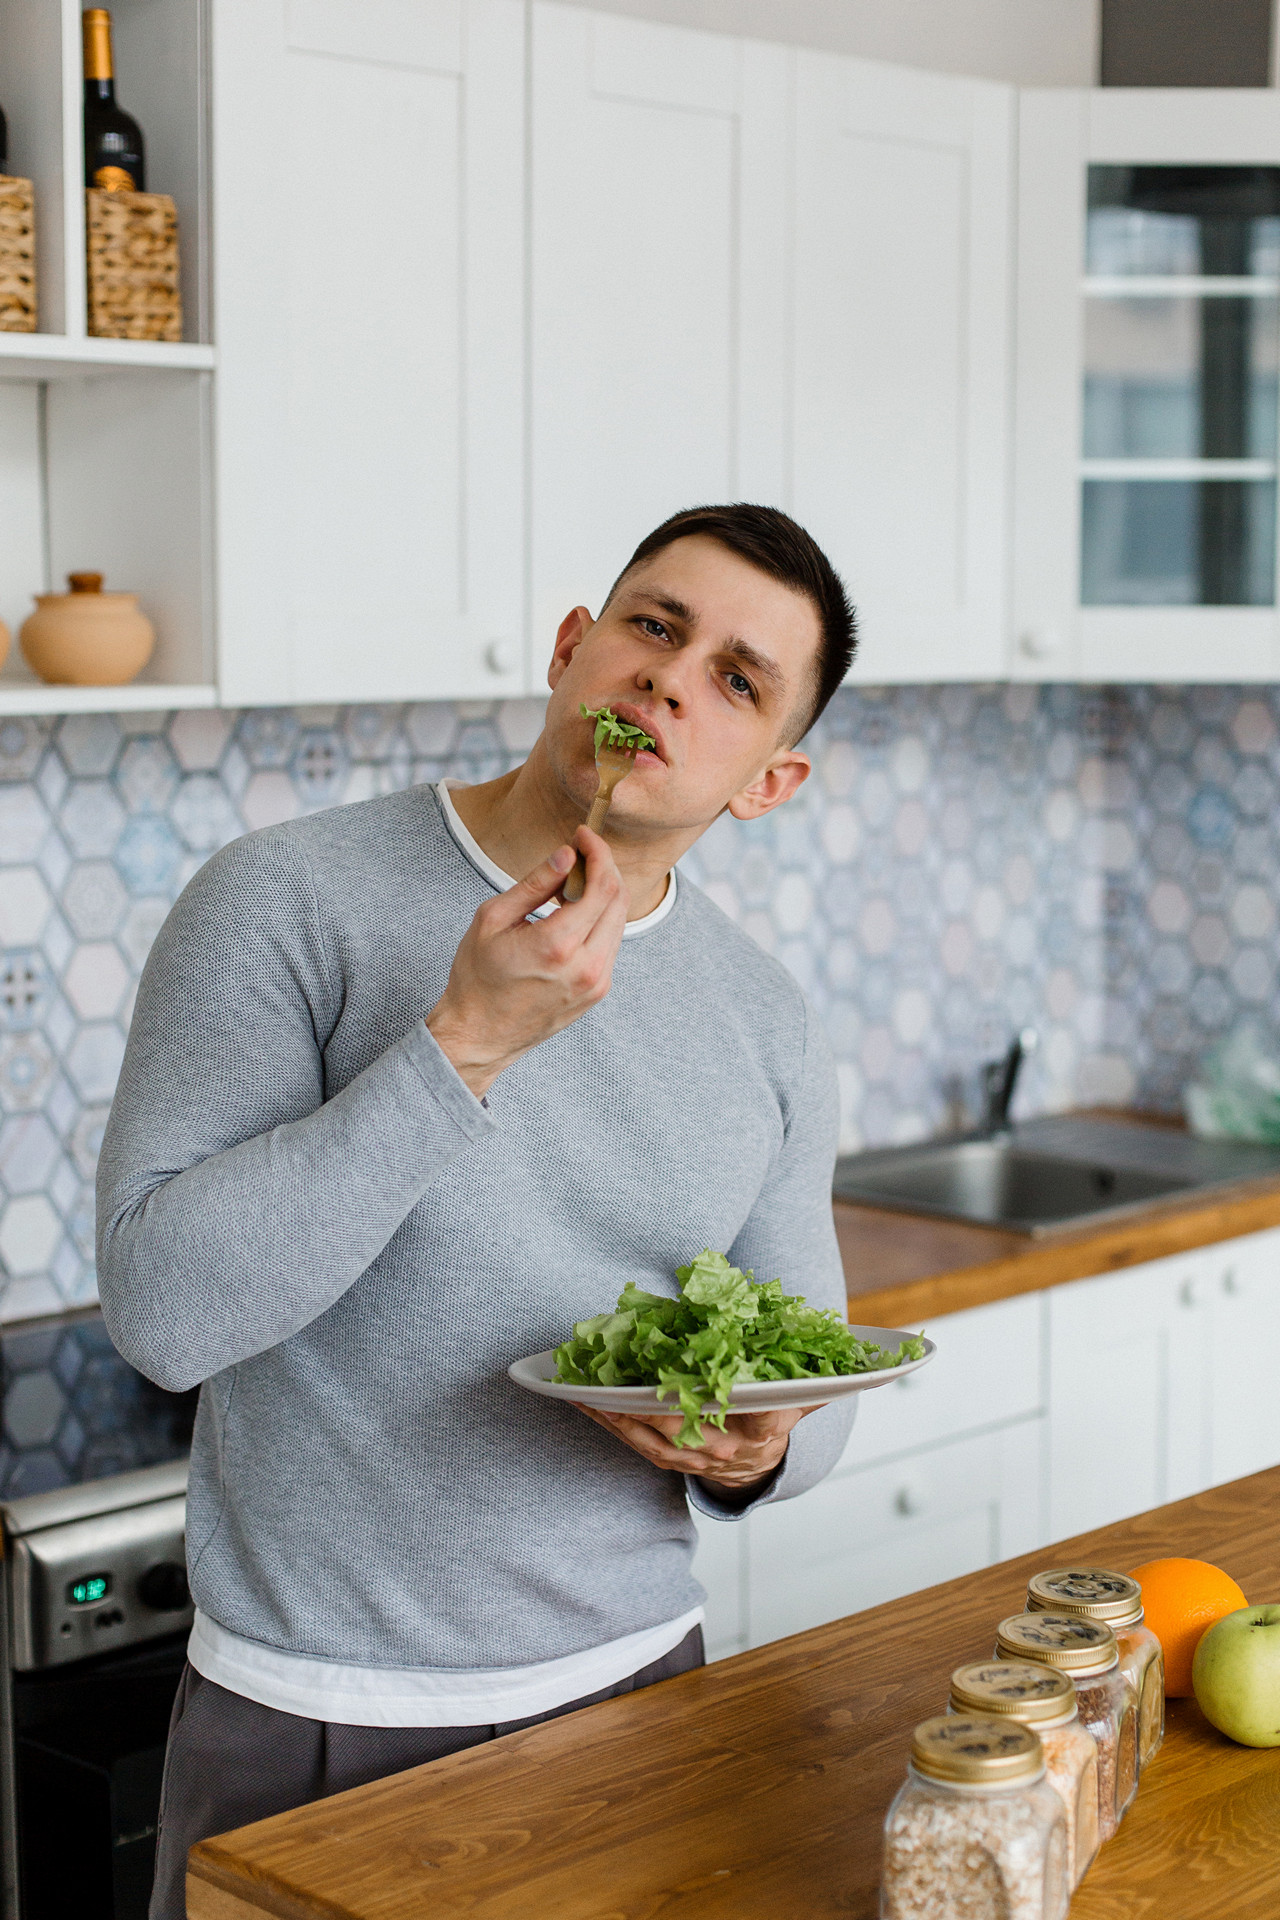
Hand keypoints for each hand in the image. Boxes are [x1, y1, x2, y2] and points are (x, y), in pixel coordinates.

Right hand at [427, 827, 625, 1097]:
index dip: (598, 852)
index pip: (601, 884)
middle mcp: (586, 966)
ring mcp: (597, 982)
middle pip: (619, 899)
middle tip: (582, 851)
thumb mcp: (493, 919)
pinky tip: (574, 913)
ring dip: (604, 893)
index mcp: (557, 945)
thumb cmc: (477, 977)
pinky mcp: (598, 992)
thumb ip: (535, 883)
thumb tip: (566, 854)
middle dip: (605, 867)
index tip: (584, 835)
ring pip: (619, 922)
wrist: (481, 1034)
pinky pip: (611, 943)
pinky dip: (600, 919)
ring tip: (572, 882)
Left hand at [574, 1403, 821, 1501]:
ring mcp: (691, 1457)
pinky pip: (632, 1439)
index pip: (763, 1418)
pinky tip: (584, 1400)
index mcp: (761, 1430)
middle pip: (691, 1427)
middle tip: (632, 1381)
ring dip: (618, 1414)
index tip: (737, 1388)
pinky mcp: (665, 1458)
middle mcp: (724, 1448)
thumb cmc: (772, 1417)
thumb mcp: (800, 1400)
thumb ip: (814, 1381)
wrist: (752, 1467)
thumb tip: (855, 1359)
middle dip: (658, 1405)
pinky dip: (607, 1420)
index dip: (753, 1408)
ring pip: (651, 1436)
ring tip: (587, 1388)